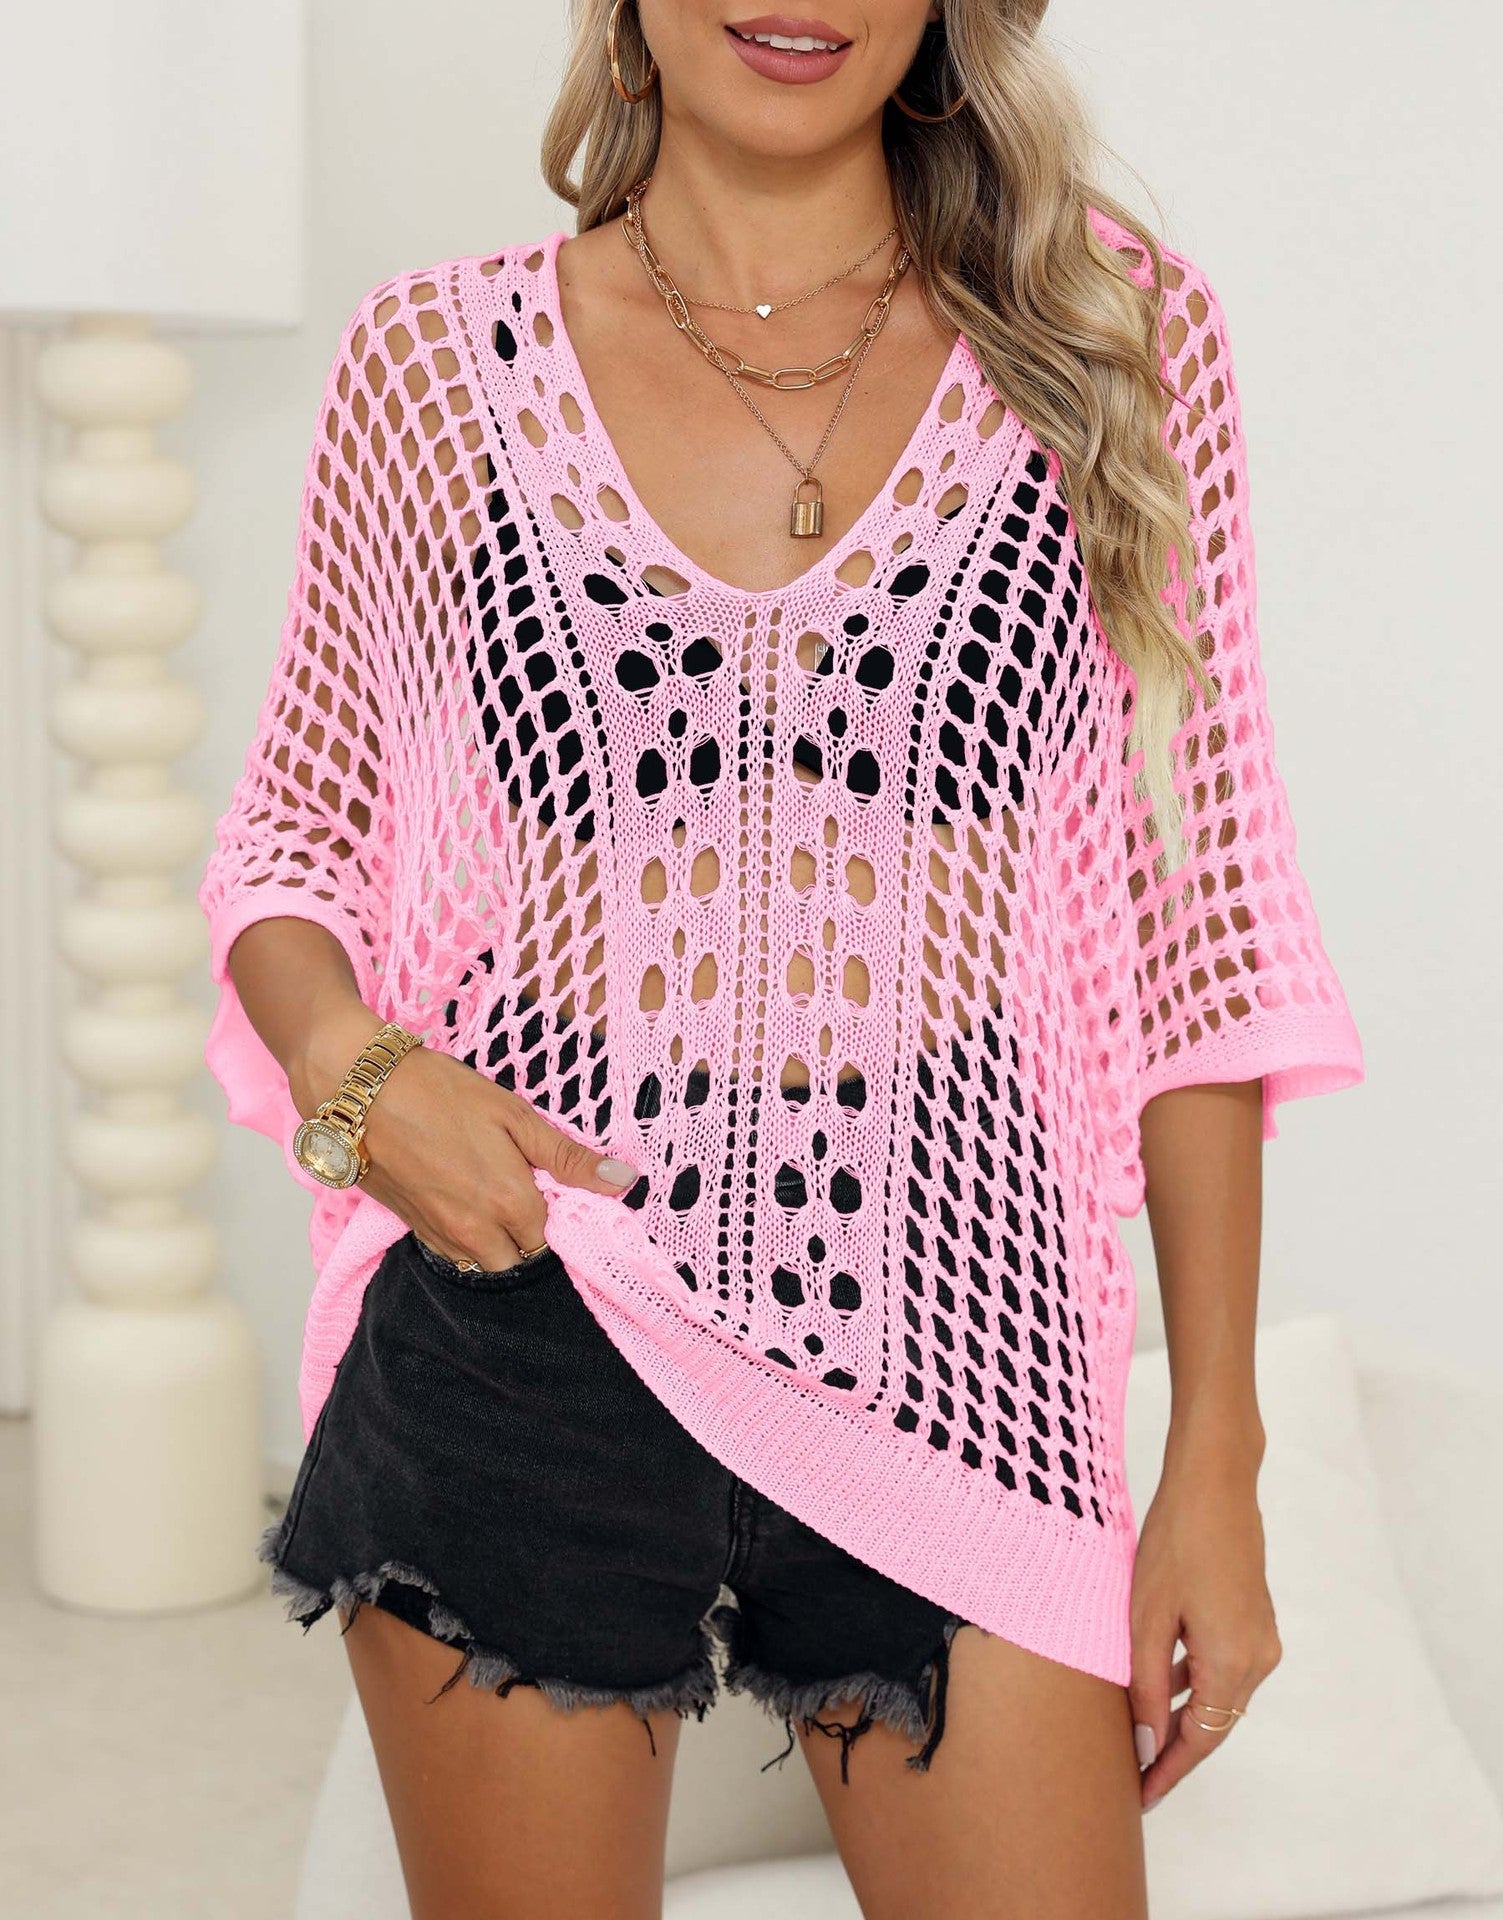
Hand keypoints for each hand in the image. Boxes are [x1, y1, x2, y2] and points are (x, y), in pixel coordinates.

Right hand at [291, 1003, 640, 1267]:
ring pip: (485, 1263)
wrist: (360, 1091)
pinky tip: (461, 1199)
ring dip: (496, 1241)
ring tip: (489, 1193)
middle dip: (526, 1236)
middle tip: (519, 1190)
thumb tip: (624, 1183)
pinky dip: (465, 1239)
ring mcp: (441, 1235)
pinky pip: (453, 1254)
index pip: (552, 1238)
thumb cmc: (440, 1093)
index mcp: (512, 1204)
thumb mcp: (514, 1115)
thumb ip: (568, 1158)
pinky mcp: (413, 1231)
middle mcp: (478, 1232)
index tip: (548, 1187)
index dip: (555, 1213)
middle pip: (520, 1260)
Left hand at [1127, 1432, 1280, 1812]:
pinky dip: (1196, 1683)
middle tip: (1135, 1777)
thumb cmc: (1175, 1540)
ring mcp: (1261, 1638)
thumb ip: (1149, 1686)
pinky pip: (1225, 1668)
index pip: (1201, 1741)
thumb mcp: (1147, 1617)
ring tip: (1142, 1737)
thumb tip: (1149, 1744)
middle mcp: (1258, 1658)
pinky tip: (1165, 1682)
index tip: (1140, 1798)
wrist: (1215, 1482)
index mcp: (1233, 1662)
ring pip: (1220, 1697)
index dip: (1169, 1772)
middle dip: (1174, 1751)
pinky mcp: (1255, 1619)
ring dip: (1184, 1717)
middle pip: (1215, 1724)